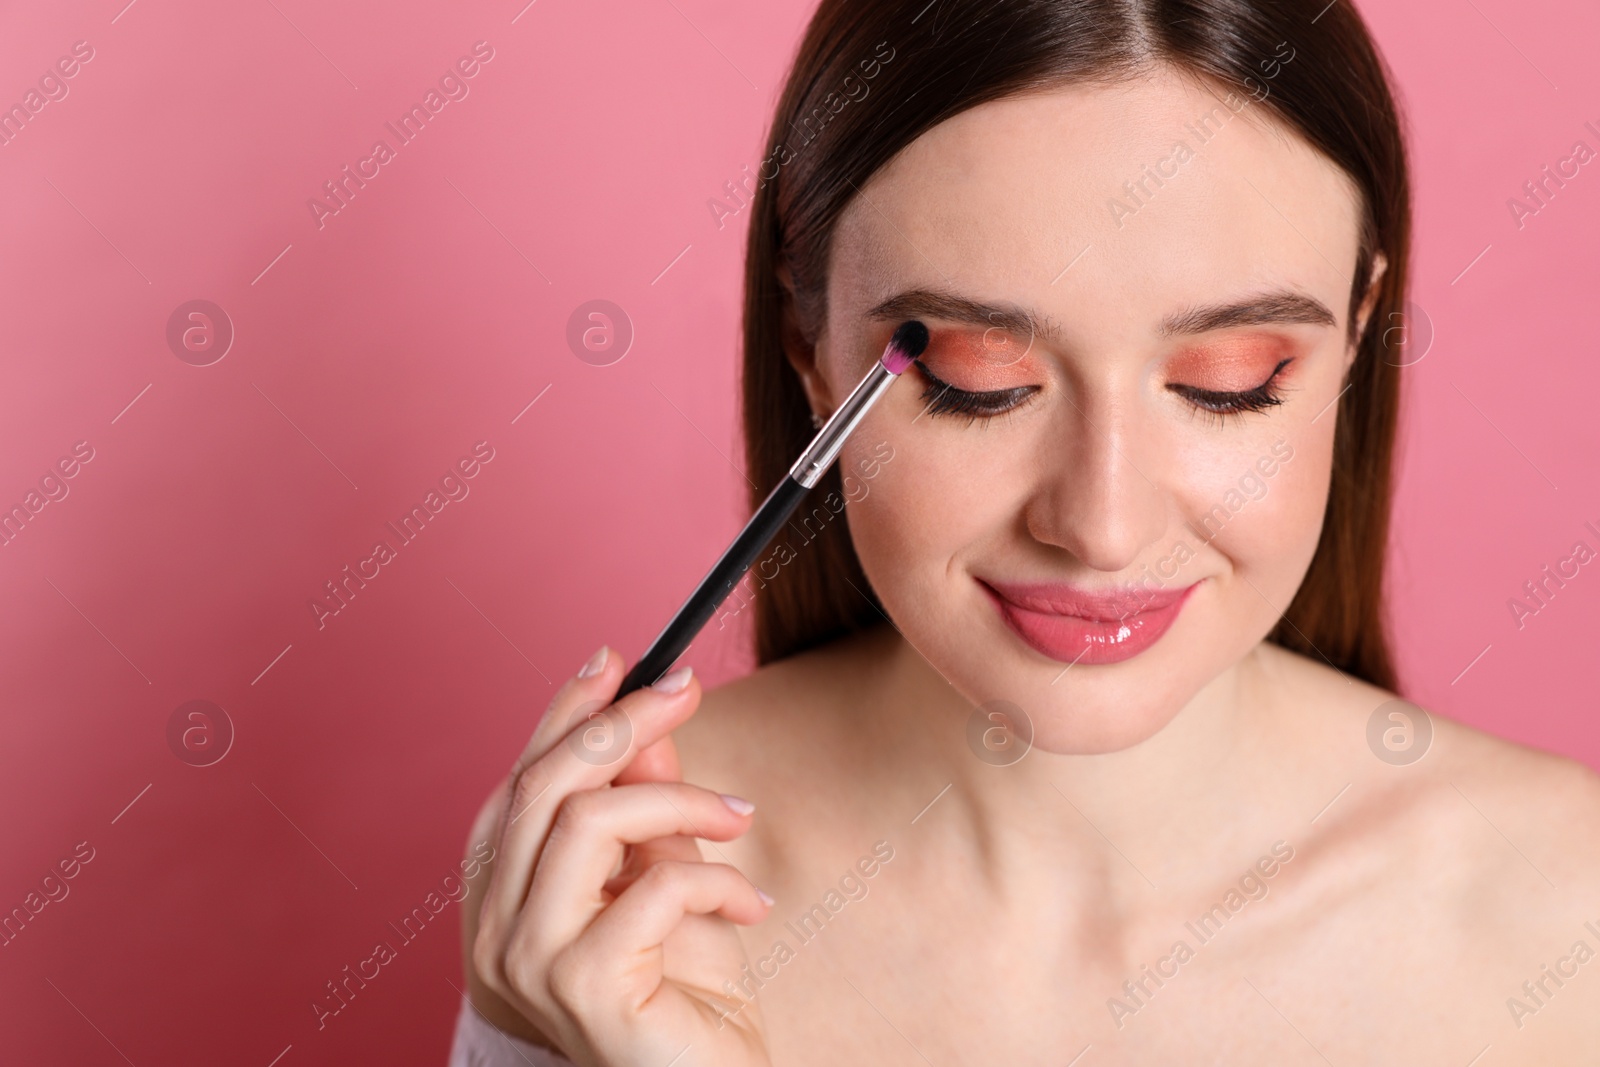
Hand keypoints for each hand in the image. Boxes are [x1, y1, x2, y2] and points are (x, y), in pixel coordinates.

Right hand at [468, 647, 774, 1066]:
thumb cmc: (685, 998)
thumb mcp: (665, 878)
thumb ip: (645, 805)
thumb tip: (648, 722)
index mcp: (502, 902)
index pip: (519, 784)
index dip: (564, 714)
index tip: (619, 658)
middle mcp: (494, 931)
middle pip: (545, 786)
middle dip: (621, 722)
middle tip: (687, 687)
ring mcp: (528, 960)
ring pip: (591, 820)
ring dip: (681, 800)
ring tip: (739, 819)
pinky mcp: (582, 985)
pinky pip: (653, 885)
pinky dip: (715, 880)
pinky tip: (750, 904)